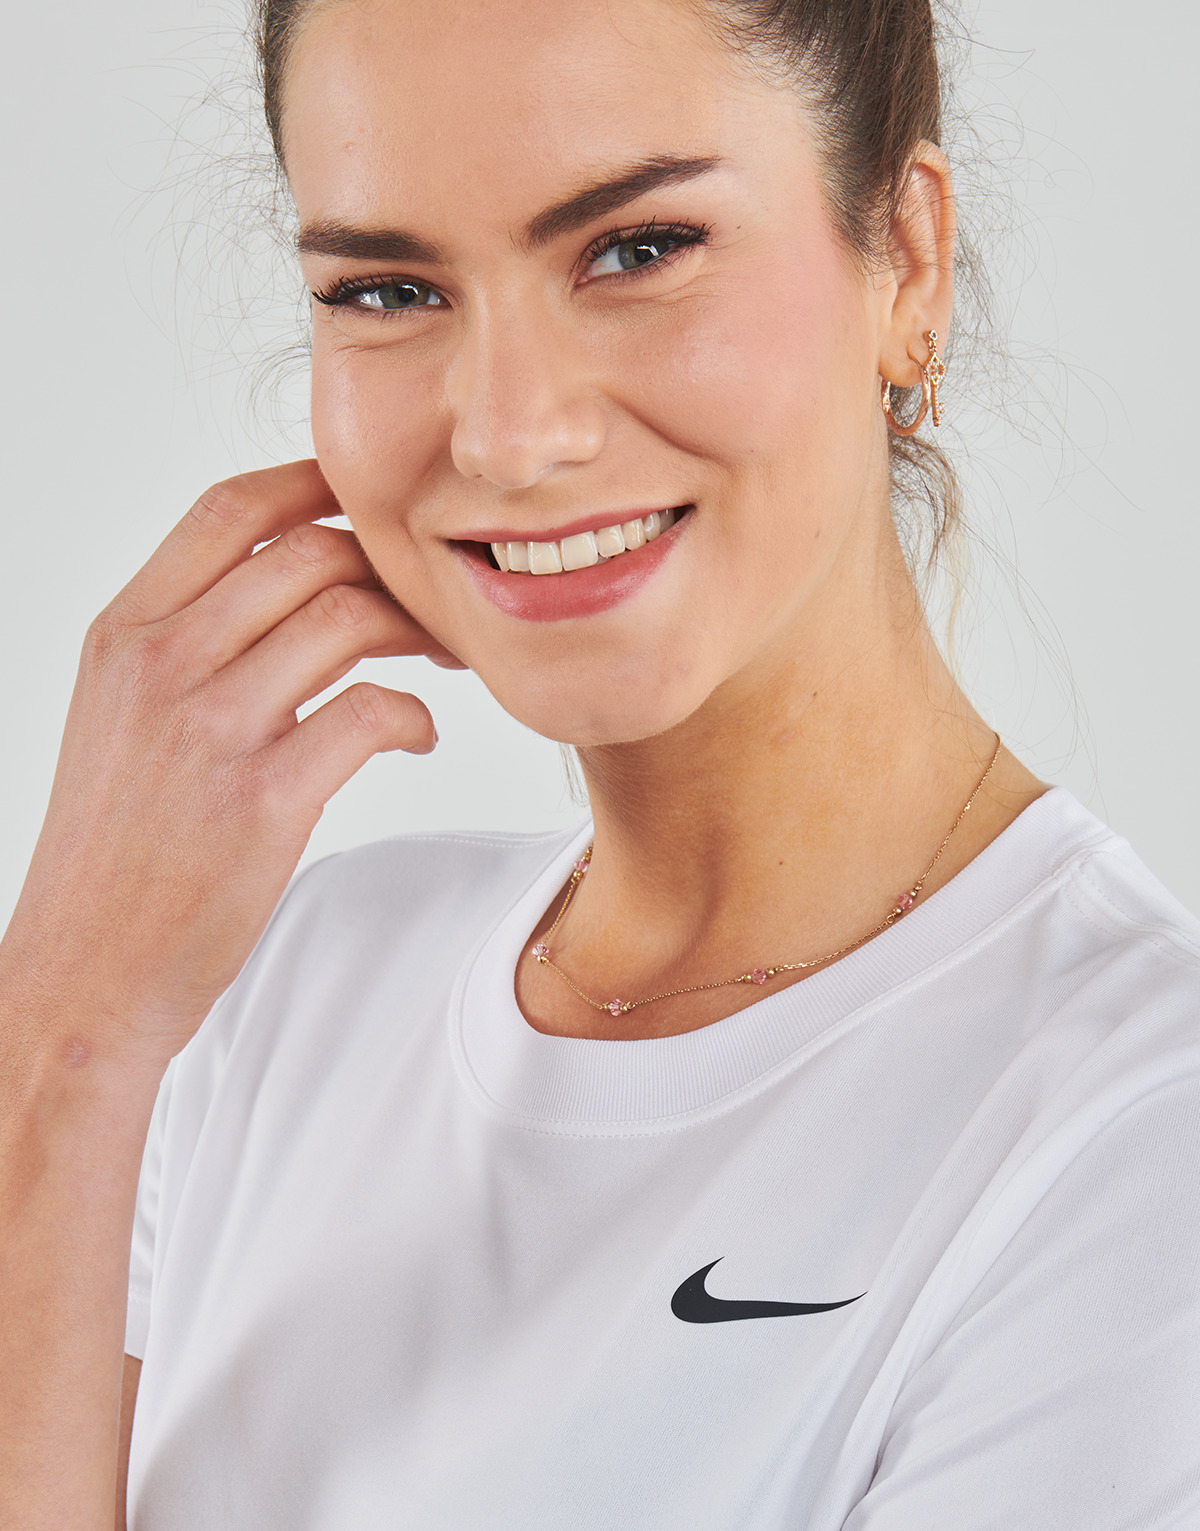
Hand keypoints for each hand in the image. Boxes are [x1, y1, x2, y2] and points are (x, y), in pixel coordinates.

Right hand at [2, 459, 448, 1068]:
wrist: (85, 970)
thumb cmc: (115, 849)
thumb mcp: (118, 718)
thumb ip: (185, 644)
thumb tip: (276, 588)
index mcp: (124, 633)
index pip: (229, 509)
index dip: (312, 482)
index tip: (373, 500)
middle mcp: (162, 664)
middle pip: (306, 551)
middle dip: (387, 564)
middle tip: (430, 600)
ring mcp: (211, 728)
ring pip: (346, 617)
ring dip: (415, 630)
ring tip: (440, 661)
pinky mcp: (262, 798)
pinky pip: (372, 712)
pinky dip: (416, 716)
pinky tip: (418, 736)